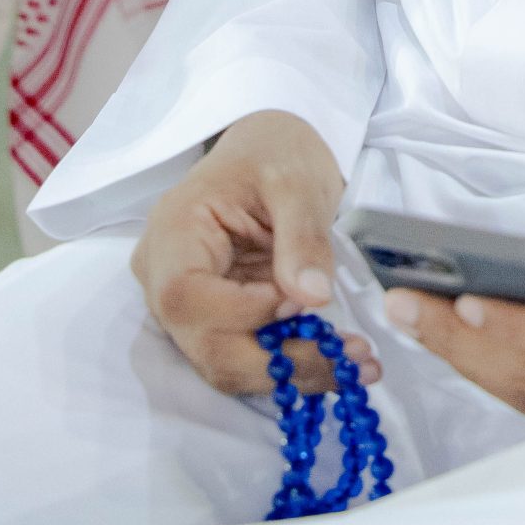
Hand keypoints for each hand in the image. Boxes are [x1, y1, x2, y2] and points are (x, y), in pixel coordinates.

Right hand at [131, 110, 379, 397]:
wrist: (271, 152)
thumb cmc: (273, 152)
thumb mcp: (295, 181)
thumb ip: (302, 237)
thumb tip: (312, 298)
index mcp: (173, 233)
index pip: (186, 297)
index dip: (242, 314)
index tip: (300, 302)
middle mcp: (166, 280)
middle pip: (206, 346)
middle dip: (278, 362)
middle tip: (351, 359)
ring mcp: (190, 306)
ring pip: (227, 364)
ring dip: (293, 372)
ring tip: (358, 362)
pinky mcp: (219, 321)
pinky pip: (247, 356)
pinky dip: (293, 364)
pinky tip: (340, 358)